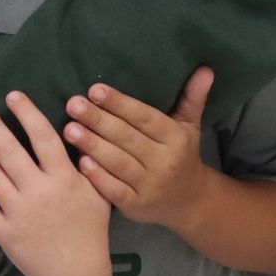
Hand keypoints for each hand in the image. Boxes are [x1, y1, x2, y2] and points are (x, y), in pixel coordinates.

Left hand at [0, 91, 110, 275]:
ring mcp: (18, 213)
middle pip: (9, 151)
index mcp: (63, 179)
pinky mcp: (4, 232)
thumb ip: (88, 163)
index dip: (26, 112)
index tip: (12, 95)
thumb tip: (77, 129)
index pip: (42, 136)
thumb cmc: (89, 230)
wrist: (74, 275)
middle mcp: (38, 192)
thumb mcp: (98, 192)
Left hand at [63, 66, 213, 236]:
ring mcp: (150, 187)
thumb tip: (206, 69)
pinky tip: (80, 163)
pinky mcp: (137, 207)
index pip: (144, 118)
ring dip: (92, 146)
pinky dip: (98, 178)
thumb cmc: (182, 154)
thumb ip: (193, 96)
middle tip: (73, 105)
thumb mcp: (190, 125)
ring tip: (69, 129)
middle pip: (127, 138)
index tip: (95, 89)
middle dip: (98, 121)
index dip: (119, 104)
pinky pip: (115, 191)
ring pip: (118, 163)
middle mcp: (164, 163)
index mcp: (175, 139)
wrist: (190, 203)